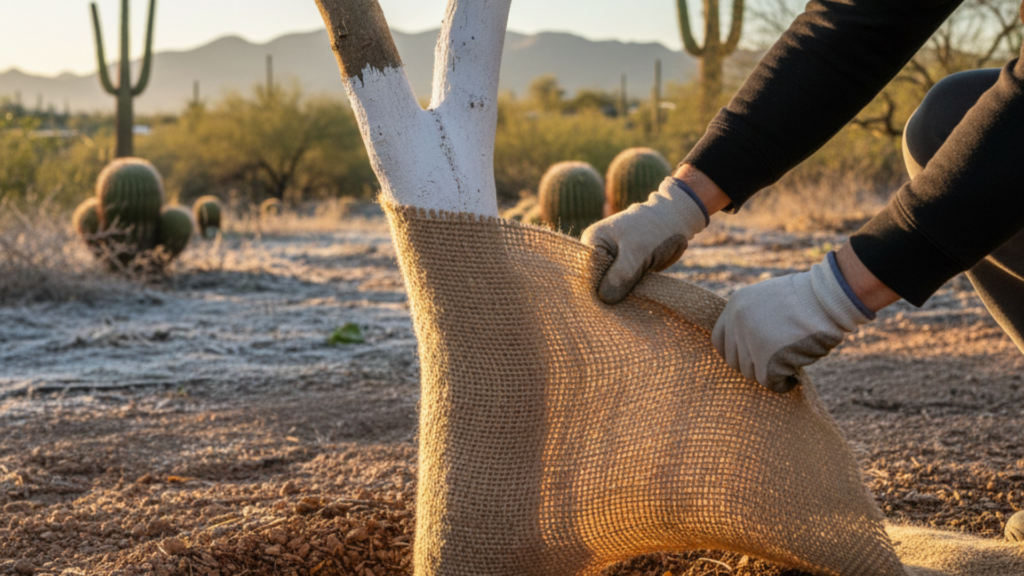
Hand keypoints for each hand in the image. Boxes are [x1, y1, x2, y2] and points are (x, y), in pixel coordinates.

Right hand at [581, 177, 708, 303]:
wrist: (674, 223)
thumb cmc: (654, 231)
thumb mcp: (637, 252)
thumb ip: (621, 275)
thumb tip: (605, 299)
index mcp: (593, 241)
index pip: (585, 271)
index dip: (595, 290)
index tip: (607, 306)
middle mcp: (598, 251)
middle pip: (595, 281)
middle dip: (607, 294)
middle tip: (620, 309)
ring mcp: (610, 261)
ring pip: (609, 286)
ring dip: (618, 296)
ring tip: (628, 305)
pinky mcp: (622, 269)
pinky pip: (620, 286)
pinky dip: (627, 294)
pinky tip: (633, 301)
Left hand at [712, 252, 874, 391]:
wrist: (827, 298)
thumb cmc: (806, 298)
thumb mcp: (768, 299)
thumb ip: (753, 319)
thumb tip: (746, 348)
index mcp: (735, 306)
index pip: (719, 341)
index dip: (732, 354)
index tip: (748, 359)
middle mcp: (737, 323)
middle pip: (734, 361)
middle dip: (753, 365)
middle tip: (775, 363)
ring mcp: (749, 340)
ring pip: (750, 373)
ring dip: (770, 372)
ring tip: (790, 363)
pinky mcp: (766, 359)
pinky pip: (769, 382)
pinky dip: (782, 385)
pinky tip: (793, 380)